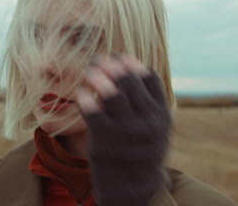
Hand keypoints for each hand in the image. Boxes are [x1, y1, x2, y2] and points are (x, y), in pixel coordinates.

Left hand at [76, 54, 171, 205]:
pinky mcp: (104, 142)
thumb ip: (146, 100)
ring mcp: (126, 132)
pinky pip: (92, 113)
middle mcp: (148, 122)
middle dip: (112, 65)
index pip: (148, 78)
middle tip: (99, 59)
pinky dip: (85, 98)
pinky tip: (81, 92)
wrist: (133, 187)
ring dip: (98, 76)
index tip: (118, 56)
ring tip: (91, 69)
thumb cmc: (139, 148)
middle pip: (129, 81)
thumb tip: (126, 63)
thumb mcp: (153, 126)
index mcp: (162, 114)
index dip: (131, 63)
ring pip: (111, 93)